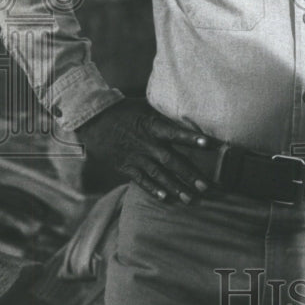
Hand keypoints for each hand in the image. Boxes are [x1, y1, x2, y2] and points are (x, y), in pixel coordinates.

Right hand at [76, 97, 211, 203]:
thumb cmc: (125, 110)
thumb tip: (189, 116)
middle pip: (171, 160)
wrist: (93, 119)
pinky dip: (152, 189)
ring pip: (158, 174)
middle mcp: (146, 143)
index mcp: (152, 125)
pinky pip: (140, 180)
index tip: (210, 144)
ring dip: (175, 187)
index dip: (192, 139)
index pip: (175, 133)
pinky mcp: (125, 166)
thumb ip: (165, 116)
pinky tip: (165, 198)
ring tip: (190, 198)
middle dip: (189, 174)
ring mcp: (135, 156)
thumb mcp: (146, 107)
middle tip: (206, 186)